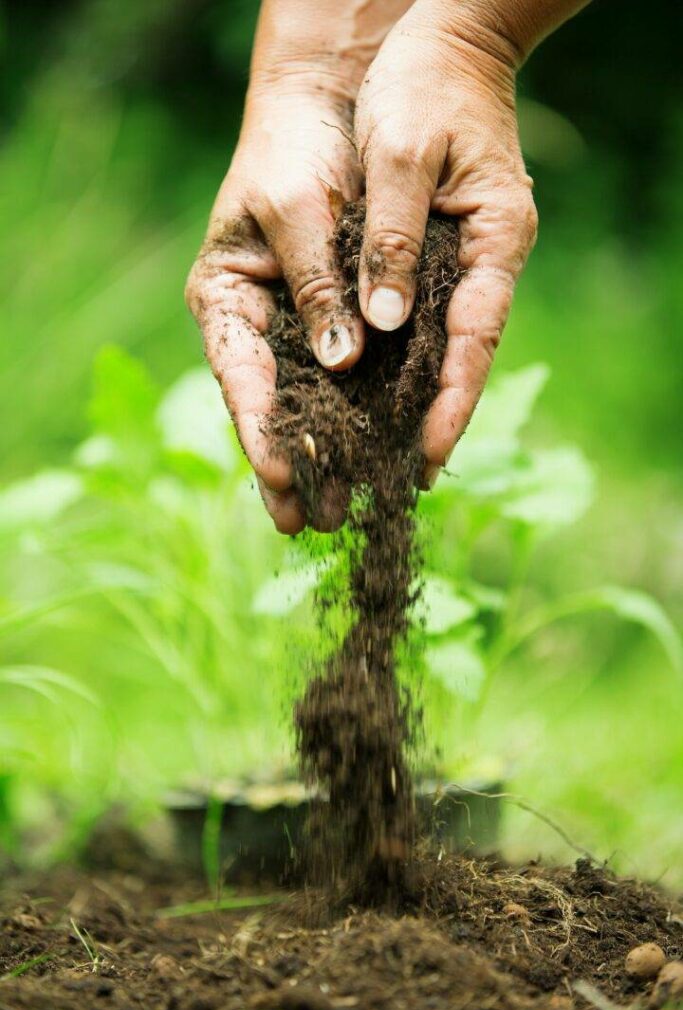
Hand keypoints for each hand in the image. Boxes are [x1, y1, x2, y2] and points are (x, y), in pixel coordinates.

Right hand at [186, 0, 413, 533]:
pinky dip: (365, 421)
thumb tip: (340, 362)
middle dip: (291, 468)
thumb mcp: (299, 212)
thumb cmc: (297, 150)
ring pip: (312, 407)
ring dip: (328, 460)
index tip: (283, 478)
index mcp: (228, 301)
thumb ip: (317, 287)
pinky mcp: (345, 326)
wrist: (333, 111)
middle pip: (273, 410)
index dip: (260, 430)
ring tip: (341, 515)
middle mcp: (262, 326)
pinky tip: (380, 461)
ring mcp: (302, 331)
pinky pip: (354, 382)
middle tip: (308, 526)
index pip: (240, 378)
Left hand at [353, 0, 539, 486]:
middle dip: (430, 425)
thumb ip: (392, 240)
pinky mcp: (430, 260)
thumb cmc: (424, 84)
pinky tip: (367, 404)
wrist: (438, 43)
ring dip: (410, 408)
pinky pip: (414, 325)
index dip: (455, 403)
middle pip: (457, 360)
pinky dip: (394, 368)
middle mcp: (481, 264)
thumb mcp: (403, 153)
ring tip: (379, 465)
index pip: (476, 340)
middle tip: (400, 487)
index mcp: (494, 241)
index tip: (432, 458)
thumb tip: (380, 326)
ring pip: (436, 350)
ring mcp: (458, 265)